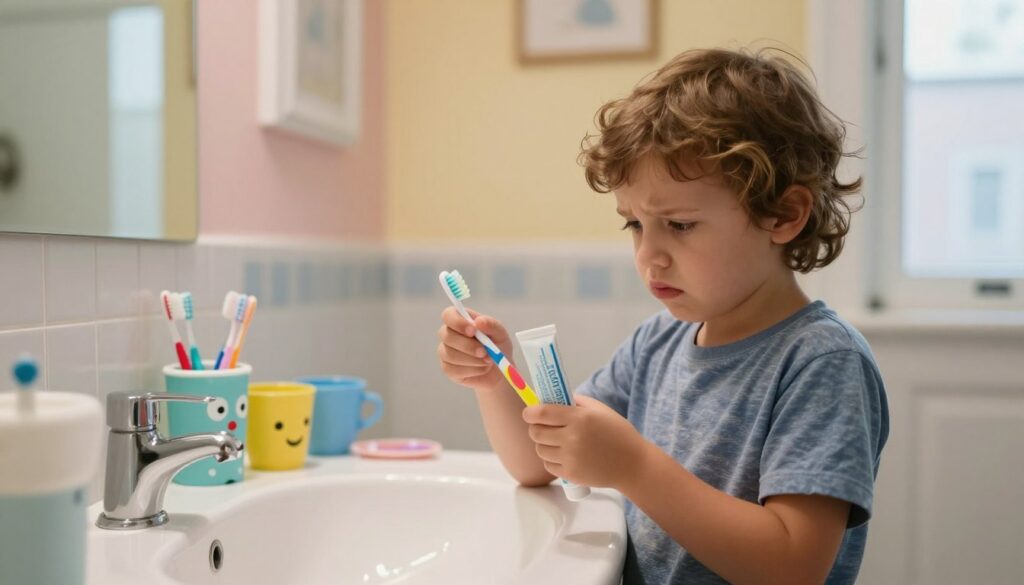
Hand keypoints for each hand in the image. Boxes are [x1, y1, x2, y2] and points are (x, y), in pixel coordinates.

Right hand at [437, 306, 513, 391]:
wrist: (500, 370)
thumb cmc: (498, 347)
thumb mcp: (500, 334)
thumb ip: (491, 325)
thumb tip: (478, 321)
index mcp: (460, 320)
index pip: (448, 315)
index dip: (457, 322)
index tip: (473, 330)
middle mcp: (449, 334)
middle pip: (447, 336)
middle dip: (467, 345)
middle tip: (484, 352)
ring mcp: (446, 352)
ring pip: (450, 354)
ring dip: (472, 359)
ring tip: (488, 361)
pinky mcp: (447, 368)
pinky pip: (453, 369)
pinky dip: (472, 370)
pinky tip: (482, 368)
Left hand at [522, 395, 649, 488]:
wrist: (632, 464)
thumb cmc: (617, 433)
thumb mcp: (600, 410)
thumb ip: (575, 402)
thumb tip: (550, 399)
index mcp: (579, 418)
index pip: (542, 413)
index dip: (530, 412)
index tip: (528, 413)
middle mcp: (572, 438)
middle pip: (535, 433)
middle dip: (535, 428)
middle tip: (543, 427)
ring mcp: (570, 458)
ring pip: (540, 449)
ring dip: (544, 444)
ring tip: (557, 441)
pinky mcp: (570, 474)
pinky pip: (548, 465)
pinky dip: (552, 459)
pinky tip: (564, 454)